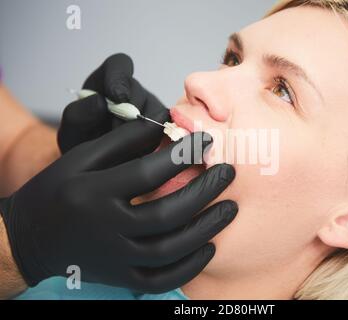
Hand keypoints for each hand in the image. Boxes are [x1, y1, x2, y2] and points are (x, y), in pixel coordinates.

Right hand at [0, 121, 237, 292]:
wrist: (32, 237)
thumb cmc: (58, 190)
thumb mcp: (81, 157)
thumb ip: (122, 142)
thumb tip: (163, 129)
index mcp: (95, 193)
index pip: (150, 172)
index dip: (184, 154)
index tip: (208, 141)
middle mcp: (107, 228)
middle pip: (167, 214)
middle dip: (205, 191)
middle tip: (228, 173)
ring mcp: (115, 257)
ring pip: (170, 250)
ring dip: (206, 229)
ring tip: (230, 209)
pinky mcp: (120, 276)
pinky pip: (160, 279)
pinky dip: (189, 267)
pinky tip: (208, 248)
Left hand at [58, 53, 168, 153]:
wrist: (96, 169)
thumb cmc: (83, 145)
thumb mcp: (71, 132)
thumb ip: (77, 115)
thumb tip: (99, 102)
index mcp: (108, 82)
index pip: (119, 65)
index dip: (120, 77)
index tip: (117, 97)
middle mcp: (134, 92)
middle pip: (139, 92)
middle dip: (128, 115)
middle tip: (113, 135)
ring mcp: (153, 110)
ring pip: (155, 114)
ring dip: (139, 132)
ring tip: (122, 149)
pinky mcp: (165, 129)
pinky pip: (165, 132)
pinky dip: (151, 143)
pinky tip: (137, 153)